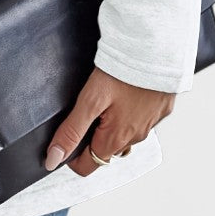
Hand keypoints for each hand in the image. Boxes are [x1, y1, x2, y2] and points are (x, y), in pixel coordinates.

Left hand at [43, 66, 175, 175]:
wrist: (155, 50)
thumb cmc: (123, 72)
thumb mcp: (90, 100)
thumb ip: (71, 130)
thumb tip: (54, 159)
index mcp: (116, 138)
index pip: (88, 165)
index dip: (72, 156)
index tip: (65, 137)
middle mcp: (135, 137)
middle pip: (106, 149)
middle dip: (91, 137)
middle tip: (83, 109)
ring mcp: (150, 124)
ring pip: (124, 134)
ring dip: (111, 125)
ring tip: (104, 98)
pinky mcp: (161, 109)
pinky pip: (141, 119)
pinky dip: (130, 112)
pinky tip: (124, 93)